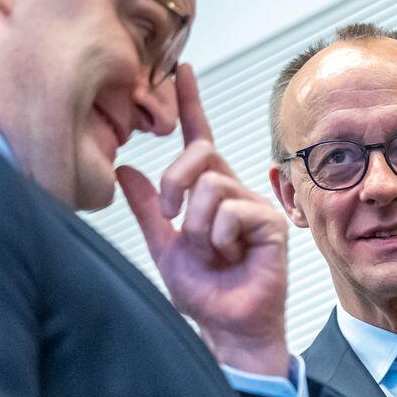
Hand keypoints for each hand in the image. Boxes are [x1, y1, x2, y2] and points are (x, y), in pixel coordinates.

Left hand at [119, 63, 291, 374]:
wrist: (226, 326)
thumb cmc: (203, 292)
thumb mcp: (162, 247)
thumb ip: (147, 210)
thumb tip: (125, 171)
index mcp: (207, 192)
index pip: (198, 139)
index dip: (190, 104)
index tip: (183, 69)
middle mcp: (232, 191)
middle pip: (201, 153)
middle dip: (175, 181)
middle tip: (169, 214)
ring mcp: (253, 206)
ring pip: (212, 186)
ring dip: (196, 223)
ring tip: (208, 250)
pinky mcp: (271, 224)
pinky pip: (232, 211)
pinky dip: (219, 237)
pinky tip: (229, 255)